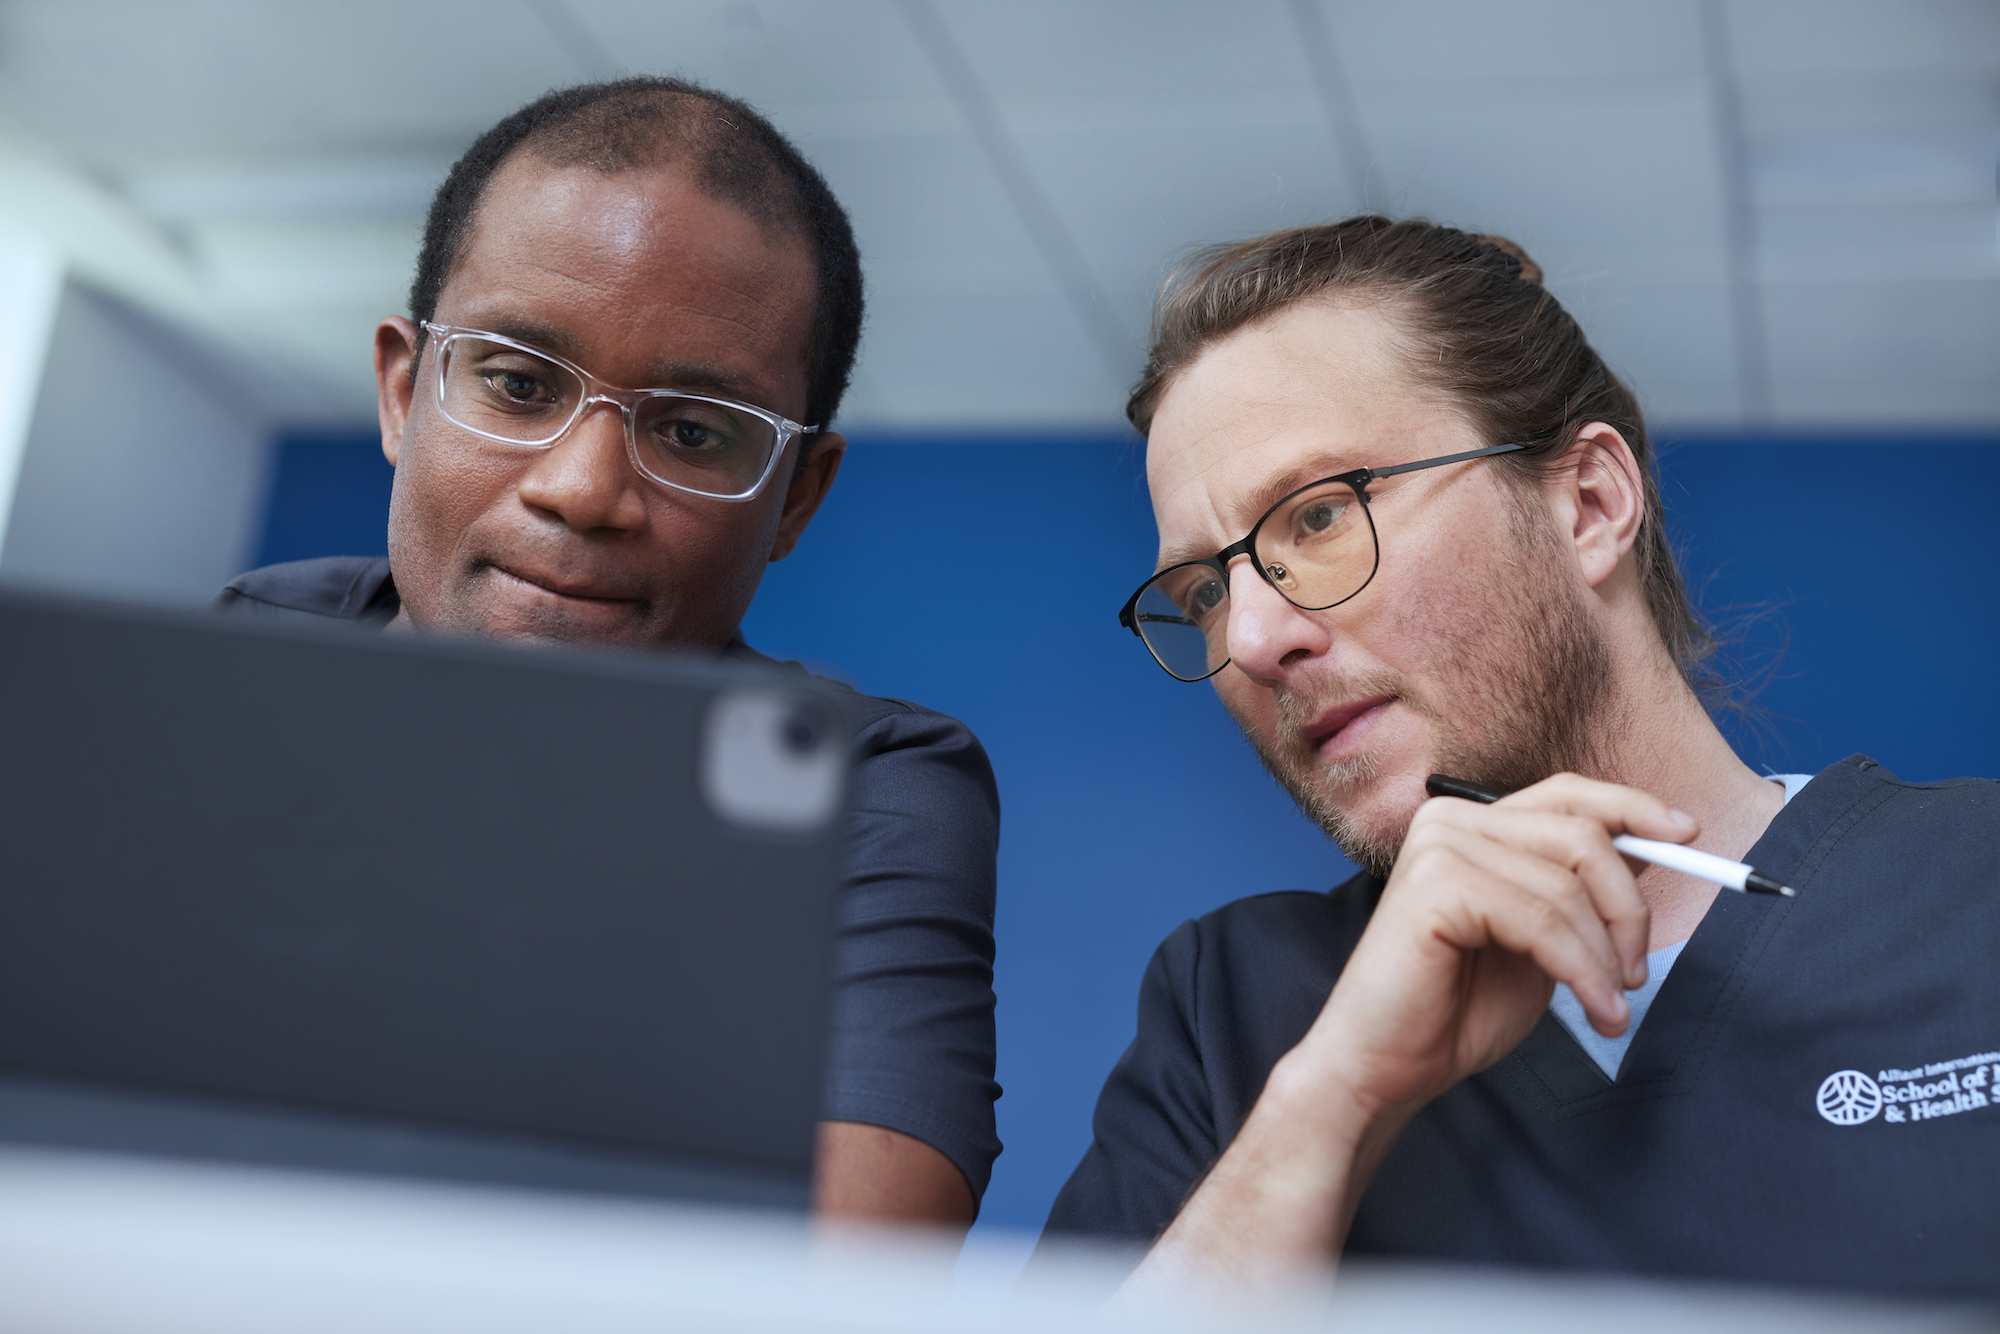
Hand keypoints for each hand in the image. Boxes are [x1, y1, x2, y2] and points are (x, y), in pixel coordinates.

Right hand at [1129, 773, 1695, 1292]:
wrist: (1384, 1065)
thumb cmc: (1454, 1009)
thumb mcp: (1537, 939)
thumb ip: (1574, 892)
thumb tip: (1648, 854)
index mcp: (1471, 823)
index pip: (1567, 794)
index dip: (1633, 808)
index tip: (1688, 836)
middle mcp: (1450, 820)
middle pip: (1581, 835)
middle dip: (1628, 907)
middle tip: (1636, 972)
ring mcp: (1438, 847)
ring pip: (1568, 885)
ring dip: (1606, 955)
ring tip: (1609, 1006)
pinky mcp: (1434, 885)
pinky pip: (1543, 921)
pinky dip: (1583, 971)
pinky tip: (1595, 1012)